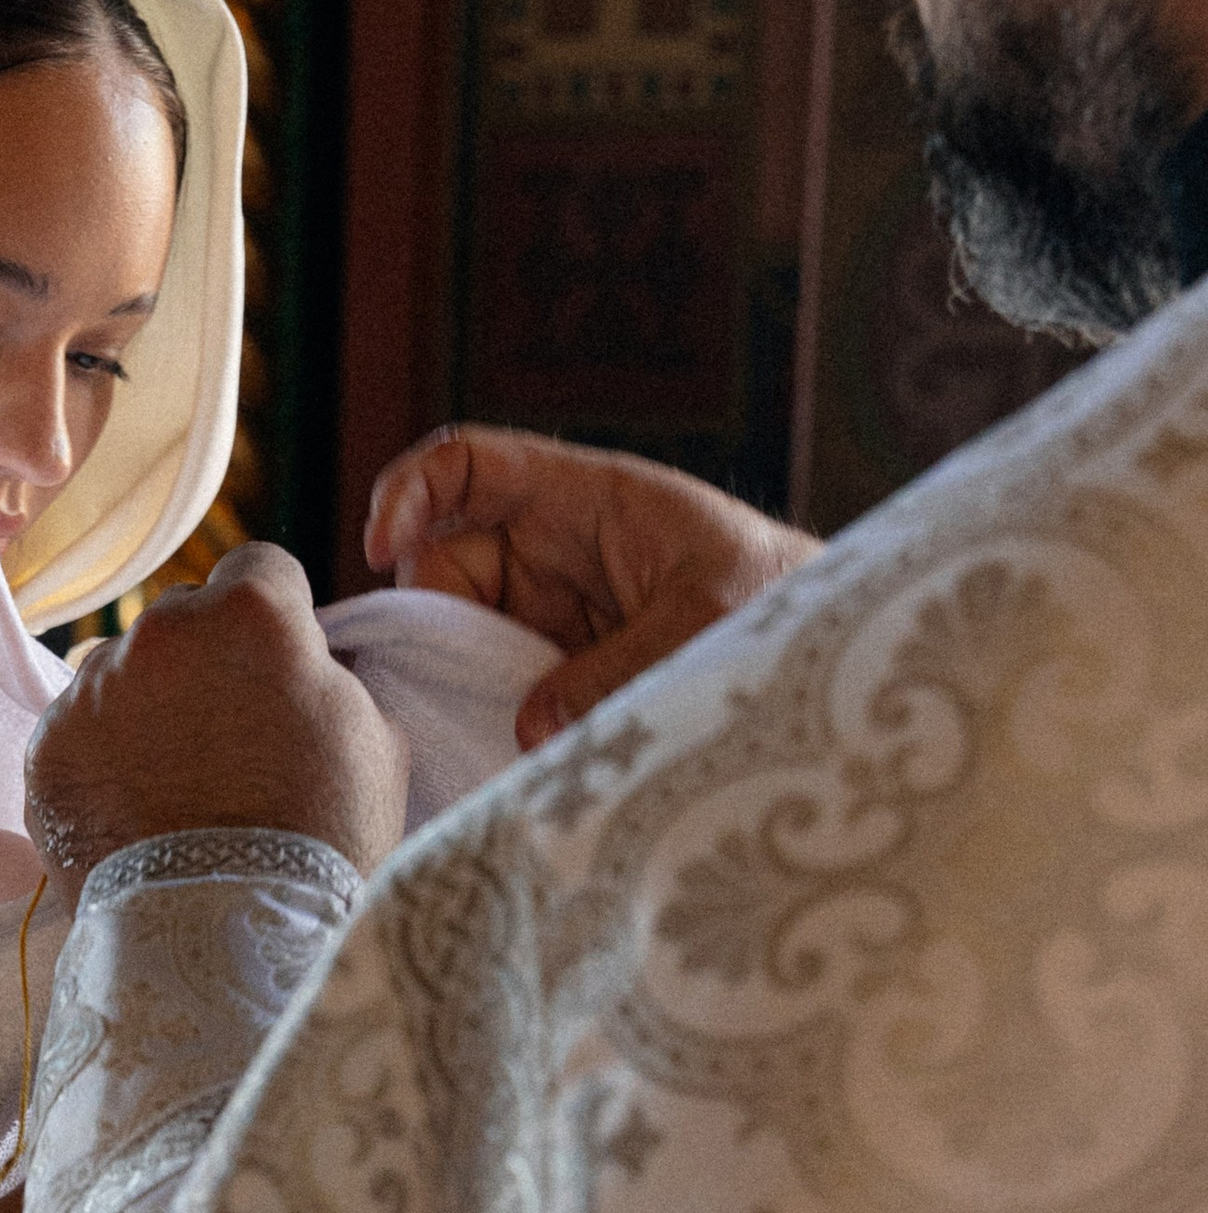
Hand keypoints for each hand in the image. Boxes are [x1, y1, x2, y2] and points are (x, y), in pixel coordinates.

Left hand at [27, 544, 407, 903]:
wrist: (227, 940)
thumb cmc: (320, 841)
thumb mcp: (372, 742)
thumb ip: (330, 677)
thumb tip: (306, 666)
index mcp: (250, 611)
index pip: (259, 571)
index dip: (273, 618)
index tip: (275, 665)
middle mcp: (159, 629)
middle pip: (183, 619)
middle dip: (204, 662)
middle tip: (227, 735)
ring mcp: (92, 688)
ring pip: (122, 673)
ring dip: (146, 708)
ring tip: (176, 784)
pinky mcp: (46, 747)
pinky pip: (78, 732)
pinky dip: (102, 760)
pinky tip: (136, 809)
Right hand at [365, 427, 817, 745]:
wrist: (831, 648)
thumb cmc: (778, 601)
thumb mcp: (701, 624)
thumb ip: (613, 670)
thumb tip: (528, 729)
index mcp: (583, 496)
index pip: (467, 464)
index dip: (408, 492)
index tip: (380, 552)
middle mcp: (553, 545)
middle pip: (446, 562)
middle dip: (435, 620)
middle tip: (450, 686)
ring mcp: (552, 604)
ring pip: (464, 630)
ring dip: (463, 678)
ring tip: (492, 728)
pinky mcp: (561, 661)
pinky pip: (498, 679)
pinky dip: (492, 712)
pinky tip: (507, 747)